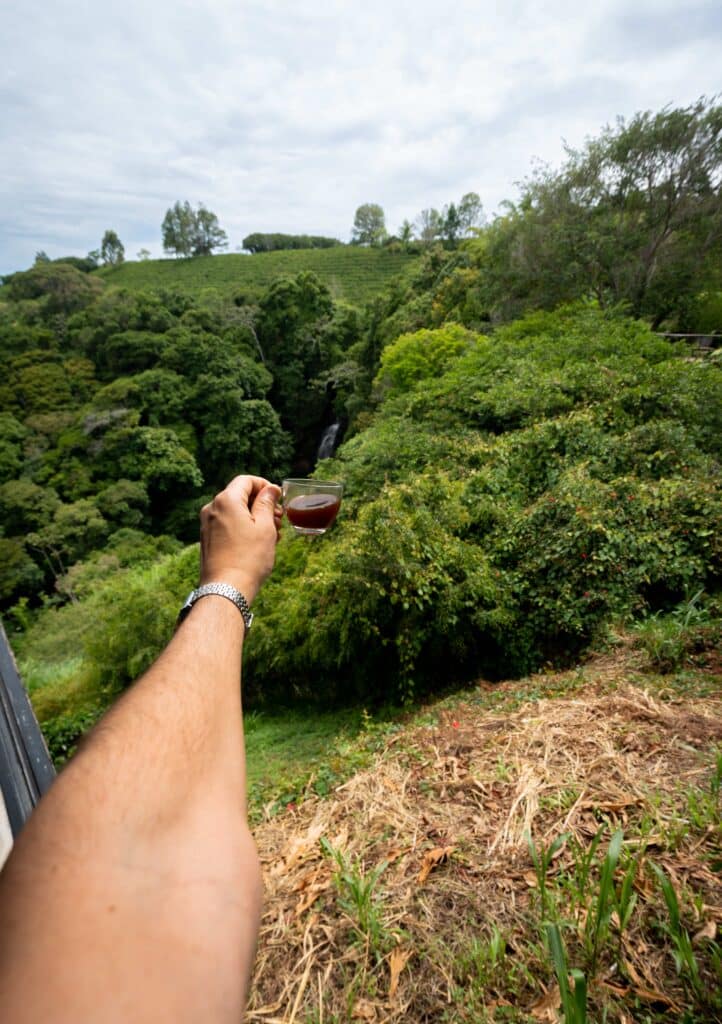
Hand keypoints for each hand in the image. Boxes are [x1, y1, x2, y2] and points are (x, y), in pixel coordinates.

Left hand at [200, 475, 281, 603]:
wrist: (226, 589)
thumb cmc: (249, 558)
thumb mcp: (264, 527)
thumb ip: (267, 503)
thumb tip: (270, 489)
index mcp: (226, 500)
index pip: (246, 480)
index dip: (264, 485)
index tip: (278, 498)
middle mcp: (212, 508)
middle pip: (240, 496)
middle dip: (261, 504)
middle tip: (280, 520)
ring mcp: (207, 524)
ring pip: (235, 512)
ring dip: (255, 517)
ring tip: (273, 534)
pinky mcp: (207, 539)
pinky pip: (228, 524)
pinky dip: (244, 527)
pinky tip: (259, 543)